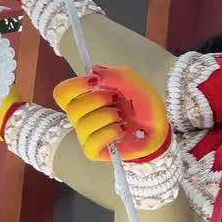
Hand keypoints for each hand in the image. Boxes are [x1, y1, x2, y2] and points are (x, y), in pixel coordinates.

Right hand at [53, 65, 168, 161]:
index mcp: (86, 97)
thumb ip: (115, 75)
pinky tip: (122, 130)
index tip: (96, 81)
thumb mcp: (134, 83)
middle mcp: (82, 116)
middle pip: (72, 107)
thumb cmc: (144, 106)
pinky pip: (92, 141)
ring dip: (108, 116)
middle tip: (116, 100)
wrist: (158, 129)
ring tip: (122, 117)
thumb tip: (93, 70)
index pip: (62, 92)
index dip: (75, 85)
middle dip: (98, 100)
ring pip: (84, 124)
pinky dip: (111, 132)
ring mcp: (86, 134)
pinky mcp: (93, 150)